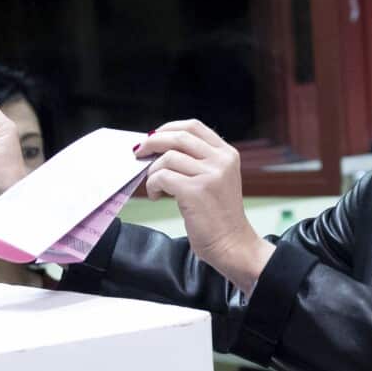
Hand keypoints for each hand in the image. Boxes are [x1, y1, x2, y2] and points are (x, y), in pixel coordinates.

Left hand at [138, 120, 273, 293]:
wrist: (232, 244)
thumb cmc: (219, 215)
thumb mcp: (218, 179)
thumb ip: (198, 161)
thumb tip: (160, 148)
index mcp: (227, 154)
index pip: (194, 126)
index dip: (169, 128)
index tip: (154, 137)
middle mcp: (221, 160)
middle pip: (178, 137)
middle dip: (153, 142)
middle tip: (139, 152)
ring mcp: (210, 175)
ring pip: (167, 158)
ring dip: (152, 171)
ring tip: (155, 187)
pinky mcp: (195, 191)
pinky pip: (162, 177)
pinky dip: (152, 185)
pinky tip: (156, 196)